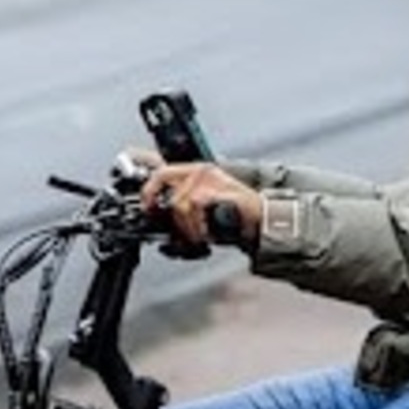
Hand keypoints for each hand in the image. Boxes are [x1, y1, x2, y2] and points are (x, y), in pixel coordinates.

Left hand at [138, 160, 264, 251]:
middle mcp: (200, 171)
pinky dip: (196, 225)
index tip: (147, 208)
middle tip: (171, 228)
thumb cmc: (234, 220)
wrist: (261, 221)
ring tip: (198, 237)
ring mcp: (209, 177)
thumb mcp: (202, 214)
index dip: (148, 190)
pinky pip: (195, 204)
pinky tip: (205, 234)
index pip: (161, 171)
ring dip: (185, 227)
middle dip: (165, 210)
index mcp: (194, 173)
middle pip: (165, 182)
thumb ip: (181, 214)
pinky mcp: (218, 187)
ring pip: (179, 201)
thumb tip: (160, 228)